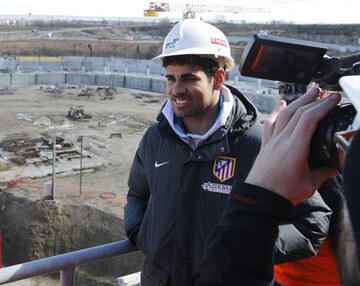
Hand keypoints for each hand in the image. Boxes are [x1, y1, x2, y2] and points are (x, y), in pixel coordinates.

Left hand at [246, 87, 340, 204]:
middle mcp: (282, 139)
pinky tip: (280, 104)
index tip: (333, 98)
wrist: (259, 197)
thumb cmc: (282, 193)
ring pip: (284, 114)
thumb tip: (335, 167)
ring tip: (307, 93)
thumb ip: (323, 173)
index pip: (310, 118)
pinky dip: (277, 111)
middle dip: (311, 98)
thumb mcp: (309, 184)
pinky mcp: (266, 144)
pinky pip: (270, 123)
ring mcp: (272, 140)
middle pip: (297, 111)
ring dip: (296, 101)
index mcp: (295, 147)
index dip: (322, 105)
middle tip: (322, 90)